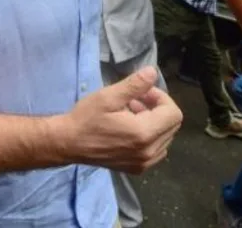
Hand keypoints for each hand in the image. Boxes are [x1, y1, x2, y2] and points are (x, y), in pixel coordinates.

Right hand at [59, 67, 182, 174]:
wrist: (68, 143)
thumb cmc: (86, 118)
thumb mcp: (108, 96)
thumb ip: (135, 85)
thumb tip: (153, 73)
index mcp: (144, 134)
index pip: (174, 114)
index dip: (161, 98)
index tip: (143, 92)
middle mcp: (149, 152)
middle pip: (172, 126)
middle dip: (158, 109)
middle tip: (135, 100)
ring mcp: (144, 163)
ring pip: (165, 138)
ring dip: (154, 122)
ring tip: (130, 113)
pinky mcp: (137, 169)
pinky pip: (157, 150)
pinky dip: (150, 137)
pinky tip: (130, 129)